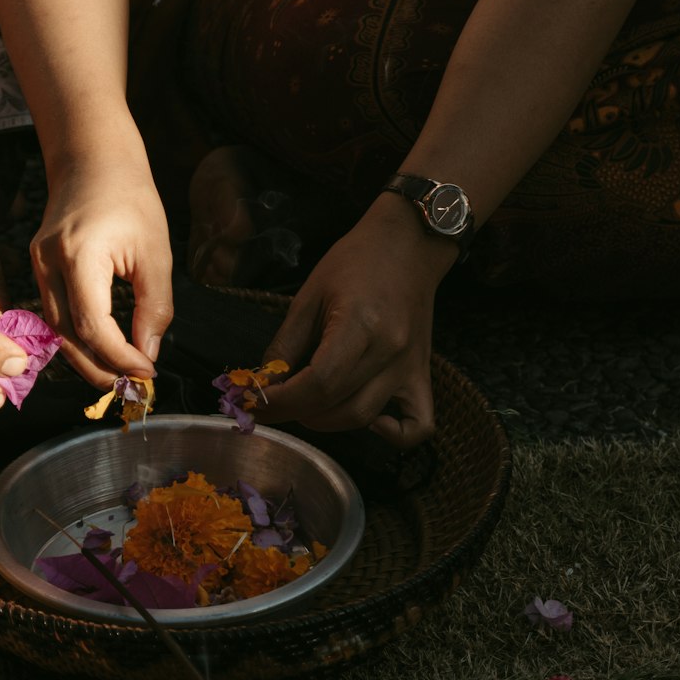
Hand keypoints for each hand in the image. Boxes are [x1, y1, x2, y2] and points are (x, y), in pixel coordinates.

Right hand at [30, 146, 172, 385]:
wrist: (94, 160)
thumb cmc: (132, 199)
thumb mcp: (155, 254)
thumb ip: (154, 307)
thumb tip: (147, 355)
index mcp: (78, 255)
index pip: (93, 325)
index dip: (120, 356)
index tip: (147, 371)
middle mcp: (48, 263)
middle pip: (65, 335)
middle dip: (98, 368)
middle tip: (130, 385)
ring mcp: (37, 265)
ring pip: (54, 329)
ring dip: (85, 357)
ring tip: (118, 374)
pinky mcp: (38, 266)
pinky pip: (52, 312)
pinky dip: (75, 336)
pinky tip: (100, 349)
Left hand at [258, 195, 456, 446]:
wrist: (408, 245)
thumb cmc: (355, 262)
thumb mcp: (309, 295)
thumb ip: (285, 344)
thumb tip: (263, 386)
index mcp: (360, 325)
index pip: (319, 383)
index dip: (282, 401)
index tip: (256, 401)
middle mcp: (390, 351)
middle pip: (337, 406)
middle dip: (296, 412)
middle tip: (275, 402)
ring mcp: (411, 367)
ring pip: (365, 418)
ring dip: (327, 421)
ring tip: (308, 403)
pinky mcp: (423, 374)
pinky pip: (418, 424)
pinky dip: (392, 435)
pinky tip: (369, 420)